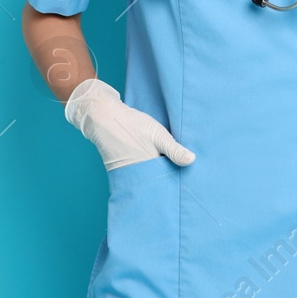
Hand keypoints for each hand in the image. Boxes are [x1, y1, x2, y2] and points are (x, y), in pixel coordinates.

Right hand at [64, 78, 195, 169]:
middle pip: (158, 180)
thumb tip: (192, 161)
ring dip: (158, 172)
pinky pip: (139, 172)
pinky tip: (155, 161)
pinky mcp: (122, 168)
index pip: (168, 180)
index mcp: (149, 169)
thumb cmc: (132, 125)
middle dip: (169, 177)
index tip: (190, 176)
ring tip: (171, 166)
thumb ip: (174, 149)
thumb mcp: (158, 135)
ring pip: (149, 176)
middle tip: (183, 173)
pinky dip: (147, 168)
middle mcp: (139, 175)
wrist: (104, 117)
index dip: (179, 177)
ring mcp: (130, 172)